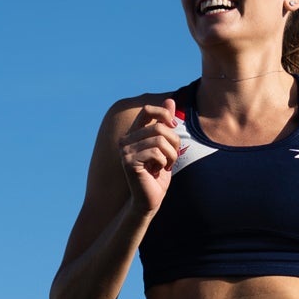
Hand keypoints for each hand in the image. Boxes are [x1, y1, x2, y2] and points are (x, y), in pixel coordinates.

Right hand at [117, 97, 181, 213]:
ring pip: (159, 140)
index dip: (164, 114)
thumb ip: (166, 123)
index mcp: (133, 134)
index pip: (147, 110)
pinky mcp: (128, 162)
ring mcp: (125, 150)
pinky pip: (156, 152)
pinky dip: (164, 162)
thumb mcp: (166, 146)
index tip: (173, 128)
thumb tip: (170, 99)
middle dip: (173, 142)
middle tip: (172, 157)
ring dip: (171, 155)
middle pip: (158, 127)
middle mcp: (125, 140)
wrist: (150, 199)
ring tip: (166, 165)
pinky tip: (158, 171)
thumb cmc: (158, 174)